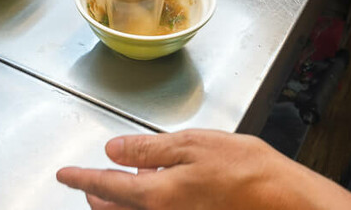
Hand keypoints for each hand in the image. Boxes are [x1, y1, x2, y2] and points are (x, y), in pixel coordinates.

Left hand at [56, 129, 350, 209]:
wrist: (287, 204)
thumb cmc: (248, 171)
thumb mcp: (194, 146)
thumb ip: (149, 151)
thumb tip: (115, 150)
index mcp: (157, 195)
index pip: (105, 185)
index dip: (80, 177)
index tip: (64, 174)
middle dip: (97, 194)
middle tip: (86, 181)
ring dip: (120, 202)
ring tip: (116, 186)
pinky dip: (147, 205)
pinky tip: (156, 190)